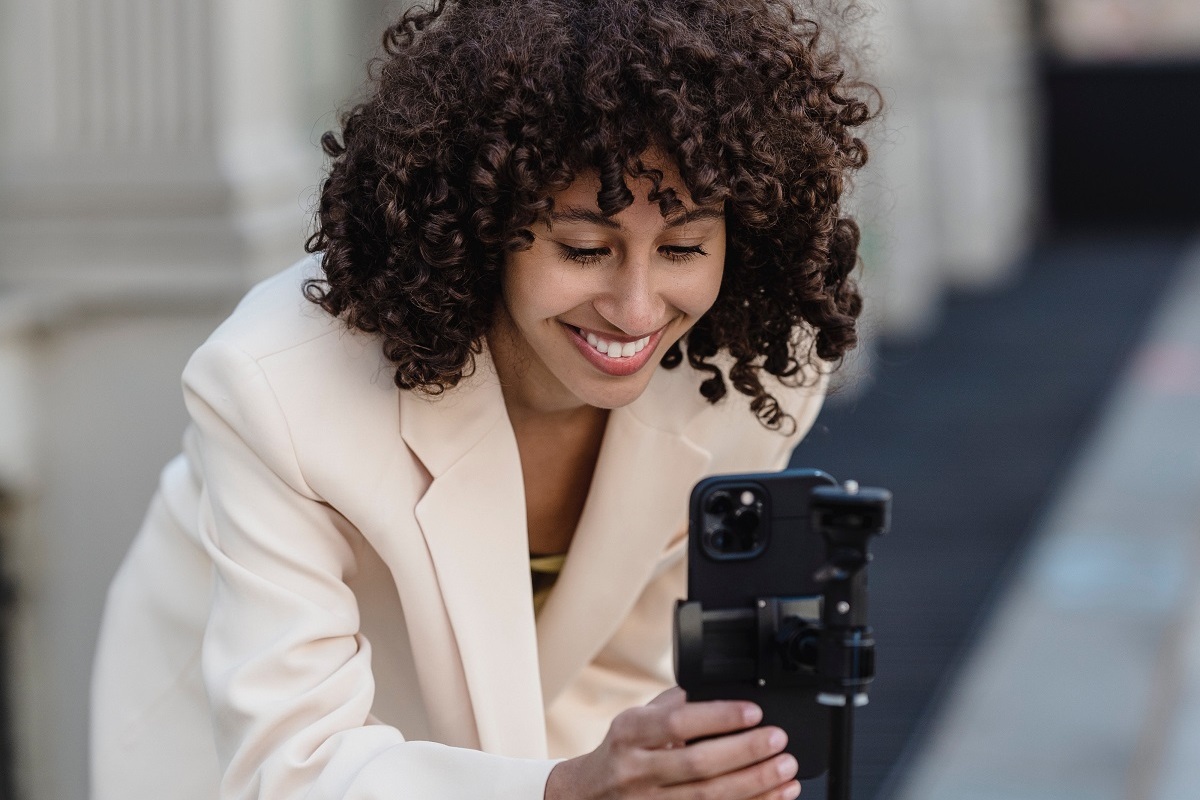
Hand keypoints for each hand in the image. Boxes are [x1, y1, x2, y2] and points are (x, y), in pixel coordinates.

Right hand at [544, 687, 799, 799]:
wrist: (586, 798)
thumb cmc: (621, 753)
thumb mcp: (634, 721)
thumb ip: (670, 707)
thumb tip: (717, 695)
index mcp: (630, 734)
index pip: (677, 723)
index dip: (718, 717)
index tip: (753, 712)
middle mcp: (636, 770)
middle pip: (698, 764)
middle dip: (745, 753)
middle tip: (778, 740)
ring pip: (709, 798)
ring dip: (754, 785)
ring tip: (785, 770)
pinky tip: (774, 797)